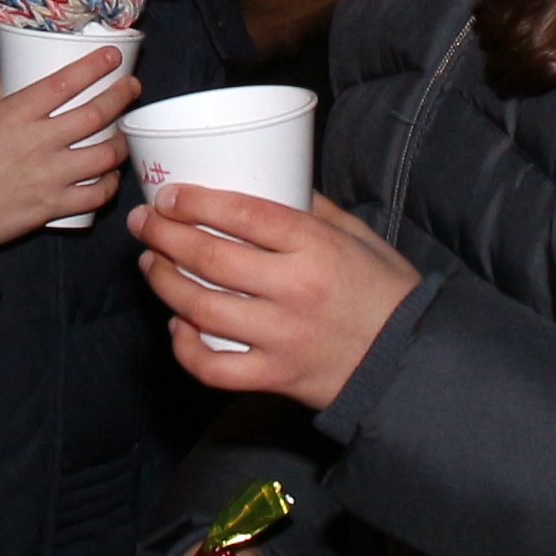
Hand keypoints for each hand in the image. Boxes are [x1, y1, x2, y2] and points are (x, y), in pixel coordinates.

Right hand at [0, 52, 136, 246]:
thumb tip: (7, 66)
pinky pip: (96, 194)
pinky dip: (110, 183)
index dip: (94, 66)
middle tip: (131, 87)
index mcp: (13, 115)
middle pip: (95, 114)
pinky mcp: (53, 206)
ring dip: (121, 141)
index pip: (64, 83)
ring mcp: (49, 177)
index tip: (112, 56)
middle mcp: (37, 142)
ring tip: (123, 133)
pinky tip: (110, 176)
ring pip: (104, 155)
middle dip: (121, 96)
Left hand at [132, 183, 419, 409]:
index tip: (169, 196)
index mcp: (316, 247)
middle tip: (144, 223)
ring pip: (202, 309)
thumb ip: (311, 208)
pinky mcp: (276, 376)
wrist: (410, 359)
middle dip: (164, 236)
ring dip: (164, 284)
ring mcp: (282, 337)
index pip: (243, 214)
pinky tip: (177, 327)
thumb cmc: (385, 290)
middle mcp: (295, 291)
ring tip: (150, 265)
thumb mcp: (357, 235)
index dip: (196, 202)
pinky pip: (214, 367)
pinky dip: (186, 348)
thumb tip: (268, 179)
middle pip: (210, 258)